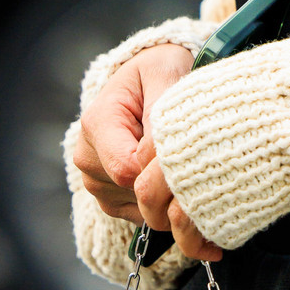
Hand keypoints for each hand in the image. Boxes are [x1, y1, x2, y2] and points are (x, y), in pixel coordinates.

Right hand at [71, 44, 221, 263]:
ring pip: (141, 209)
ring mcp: (96, 182)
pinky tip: (177, 178)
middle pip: (135, 193)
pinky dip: (165, 205)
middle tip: (200, 156)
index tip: (193, 151)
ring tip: (186, 159)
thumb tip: (161, 158)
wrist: (151, 79)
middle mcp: (88, 158)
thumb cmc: (161, 72)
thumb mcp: (166, 73)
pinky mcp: (110, 199)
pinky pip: (141, 217)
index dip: (165, 168)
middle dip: (171, 184)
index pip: (130, 169)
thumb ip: (163, 113)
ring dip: (170, 194)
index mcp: (97, 124)